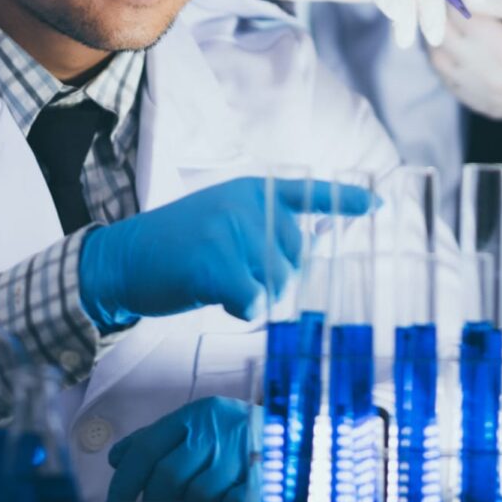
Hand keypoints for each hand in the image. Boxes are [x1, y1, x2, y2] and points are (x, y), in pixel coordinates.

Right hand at [78, 176, 371, 329]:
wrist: (122, 258)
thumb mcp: (222, 219)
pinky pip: (255, 301)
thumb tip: (308, 253)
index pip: (309, 192)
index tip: (378, 204)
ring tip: (223, 284)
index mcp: (251, 191)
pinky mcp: (217, 265)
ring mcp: (232, 233)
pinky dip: (243, 309)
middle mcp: (248, 206)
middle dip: (277, 280)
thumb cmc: (176, 246)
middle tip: (237, 278)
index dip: (346, 200)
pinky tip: (220, 299)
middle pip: (297, 258)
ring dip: (258, 297)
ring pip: (279, 283)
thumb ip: (262, 228)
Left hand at [106, 397, 252, 501]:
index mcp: (195, 415)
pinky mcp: (260, 479)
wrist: (292, 431)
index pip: (146, 448)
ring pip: (197, 496)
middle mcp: (216, 431)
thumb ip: (156, 439)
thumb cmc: (233, 433)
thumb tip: (117, 458)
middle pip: (168, 477)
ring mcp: (239, 455)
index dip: (125, 482)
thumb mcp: (197, 424)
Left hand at [429, 0, 501, 117]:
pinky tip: (455, 46)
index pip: (457, 17)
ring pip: (439, 63)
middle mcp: (492, 80)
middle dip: (437, 14)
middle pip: (443, 40)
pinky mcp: (488, 109)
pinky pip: (451, 84)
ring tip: (445, 18)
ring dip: (437, 38)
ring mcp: (488, 98)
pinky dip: (446, 62)